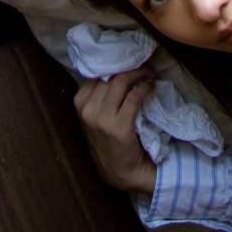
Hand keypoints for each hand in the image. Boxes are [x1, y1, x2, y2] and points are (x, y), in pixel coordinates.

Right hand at [74, 67, 157, 193]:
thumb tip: (117, 64)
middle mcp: (87, 110)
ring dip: (140, 74)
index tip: (130, 60)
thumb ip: (101, 93)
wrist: (120, 171)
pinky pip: (135, 96)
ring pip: (121, 82)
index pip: (98, 72)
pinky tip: (152, 87)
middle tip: (145, 65)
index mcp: (80, 103)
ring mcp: (102, 119)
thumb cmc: (109, 139)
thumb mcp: (97, 114)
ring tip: (149, 74)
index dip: (116, 64)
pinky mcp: (119, 127)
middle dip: (130, 67)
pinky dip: (146, 87)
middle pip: (111, 76)